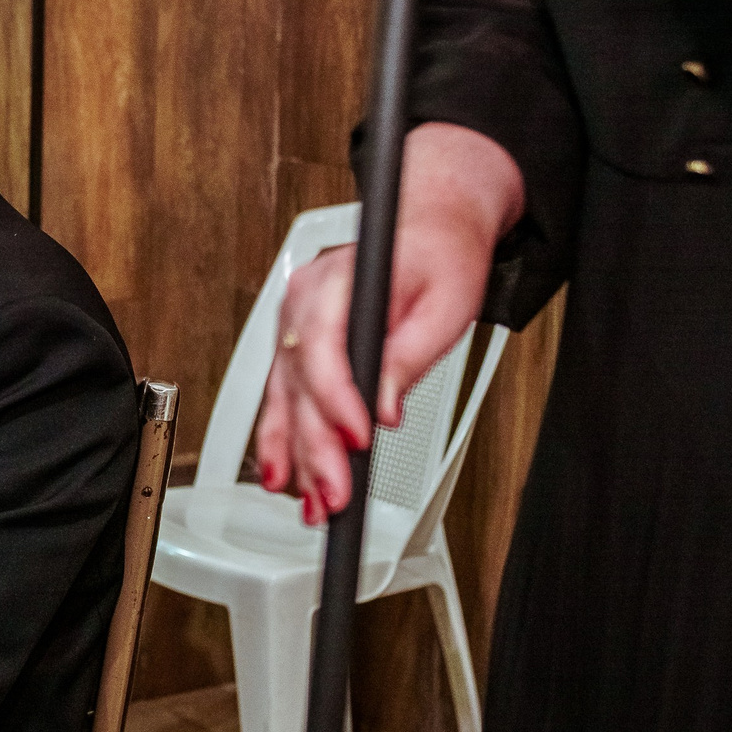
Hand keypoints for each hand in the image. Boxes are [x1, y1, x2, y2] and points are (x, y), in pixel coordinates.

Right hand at [254, 124, 522, 525]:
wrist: (426, 227)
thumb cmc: (438, 256)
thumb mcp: (447, 302)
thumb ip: (411, 355)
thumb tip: (384, 409)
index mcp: (337, 279)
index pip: (323, 345)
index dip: (335, 398)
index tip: (358, 437)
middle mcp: (303, 302)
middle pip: (298, 384)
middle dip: (315, 447)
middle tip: (336, 495)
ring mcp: (294, 326)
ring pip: (284, 399)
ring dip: (295, 456)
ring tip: (312, 504)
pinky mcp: (297, 349)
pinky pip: (283, 399)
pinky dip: (286, 441)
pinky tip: (286, 477)